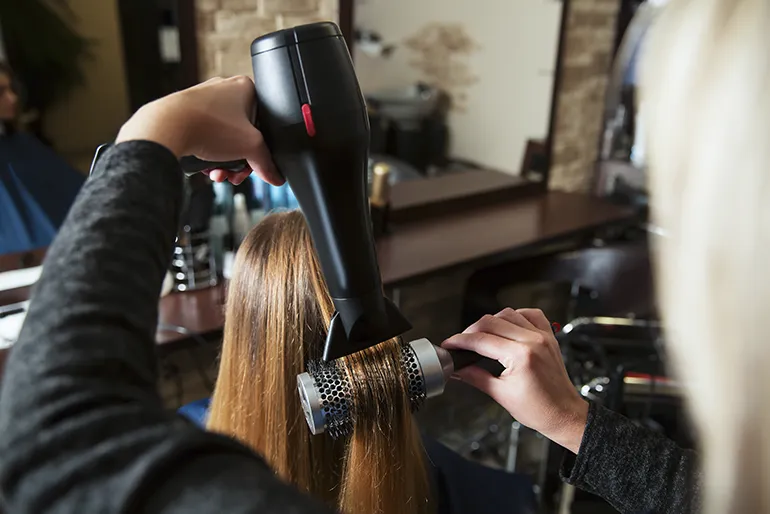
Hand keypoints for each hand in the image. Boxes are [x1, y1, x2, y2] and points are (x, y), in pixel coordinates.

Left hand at [116, 76, 282, 185]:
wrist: (167, 127)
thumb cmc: (208, 125)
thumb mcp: (250, 147)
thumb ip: (267, 163)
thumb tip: (276, 176)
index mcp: (245, 87)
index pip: (264, 121)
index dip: (261, 147)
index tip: (256, 164)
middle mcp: (223, 89)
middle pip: (243, 133)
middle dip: (239, 159)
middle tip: (236, 174)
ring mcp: (203, 100)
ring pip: (223, 138)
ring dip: (223, 161)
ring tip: (218, 174)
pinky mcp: (186, 112)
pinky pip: (205, 137)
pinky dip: (207, 155)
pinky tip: (205, 167)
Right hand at [442, 308, 588, 453]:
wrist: (564, 414)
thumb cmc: (539, 409)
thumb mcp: (500, 394)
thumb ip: (475, 376)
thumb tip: (458, 369)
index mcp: (521, 355)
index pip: (481, 340)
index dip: (459, 341)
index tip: (449, 345)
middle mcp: (533, 340)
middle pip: (490, 321)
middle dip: (470, 331)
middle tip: (461, 343)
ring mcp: (542, 335)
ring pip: (508, 313)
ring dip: (490, 322)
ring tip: (481, 336)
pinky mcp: (548, 336)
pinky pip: (529, 314)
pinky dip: (514, 316)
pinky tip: (506, 327)